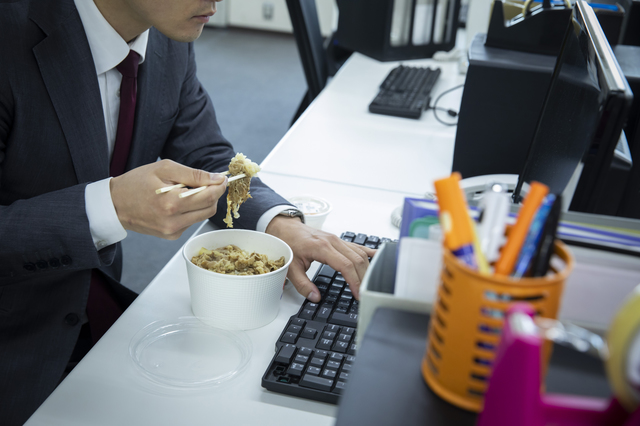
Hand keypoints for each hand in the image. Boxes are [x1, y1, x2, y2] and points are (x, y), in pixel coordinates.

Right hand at [110, 159, 227, 239]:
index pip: (209, 197)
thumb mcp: (165, 169)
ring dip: (201, 202)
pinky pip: (191, 222)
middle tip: (204, 182)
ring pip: (202, 216)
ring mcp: (172, 231)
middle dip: (212, 194)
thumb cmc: (136, 182)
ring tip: (184, 191)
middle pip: (210, 208)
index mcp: (172, 203)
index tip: (221, 178)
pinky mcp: (171, 236)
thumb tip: (217, 179)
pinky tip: (176, 203)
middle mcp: (174, 221)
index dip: (219, 186)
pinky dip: (190, 211)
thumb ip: (193, 174)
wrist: (115, 204)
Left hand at [266, 216, 376, 301]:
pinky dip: (369, 254)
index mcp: (322, 247)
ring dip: (367, 269)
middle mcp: (333, 241)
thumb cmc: (289, 244)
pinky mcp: (339, 240)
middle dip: (363, 278)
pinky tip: (378, 259)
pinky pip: (358, 246)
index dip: (354, 281)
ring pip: (360, 253)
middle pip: (357, 260)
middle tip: (365, 294)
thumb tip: (315, 297)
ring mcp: (338, 240)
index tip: (357, 294)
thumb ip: (302, 284)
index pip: (345, 265)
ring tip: (368, 285)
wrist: (287, 228)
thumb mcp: (290, 267)